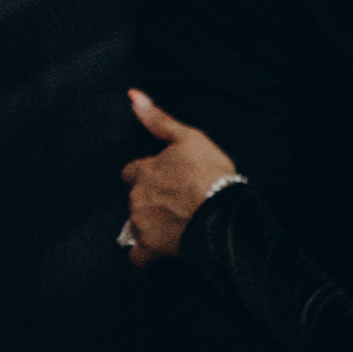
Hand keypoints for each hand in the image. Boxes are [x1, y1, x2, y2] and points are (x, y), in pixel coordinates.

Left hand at [116, 87, 243, 263]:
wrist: (222, 211)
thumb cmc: (210, 173)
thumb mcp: (189, 138)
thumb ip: (159, 120)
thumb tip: (133, 96)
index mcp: (144, 171)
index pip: (131, 172)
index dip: (146, 176)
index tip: (162, 180)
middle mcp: (137, 196)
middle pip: (135, 198)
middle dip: (149, 200)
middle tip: (174, 203)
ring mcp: (141, 222)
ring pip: (136, 223)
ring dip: (149, 224)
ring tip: (174, 224)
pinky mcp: (149, 247)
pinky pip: (138, 255)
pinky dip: (145, 255)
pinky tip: (159, 251)